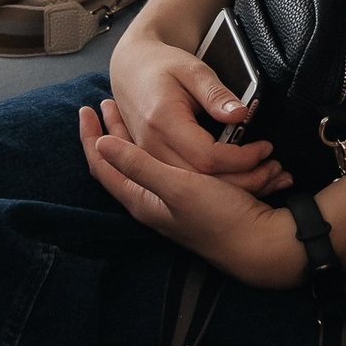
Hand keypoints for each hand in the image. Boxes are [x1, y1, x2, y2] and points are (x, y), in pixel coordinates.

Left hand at [79, 101, 300, 286]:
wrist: (260, 244)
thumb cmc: (218, 218)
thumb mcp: (177, 187)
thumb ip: (140, 165)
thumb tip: (101, 143)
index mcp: (142, 199)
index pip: (102, 168)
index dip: (89, 138)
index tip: (85, 110)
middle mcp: (153, 200)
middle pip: (124, 161)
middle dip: (115, 130)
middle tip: (108, 101)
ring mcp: (173, 197)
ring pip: (148, 160)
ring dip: (137, 135)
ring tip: (131, 109)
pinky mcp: (195, 193)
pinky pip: (173, 162)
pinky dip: (165, 144)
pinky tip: (171, 132)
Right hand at [106, 35, 284, 189]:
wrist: (131, 67)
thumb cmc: (162, 64)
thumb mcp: (193, 70)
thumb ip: (216, 94)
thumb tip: (240, 115)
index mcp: (162, 121)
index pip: (207, 156)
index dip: (240, 159)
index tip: (264, 149)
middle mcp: (151, 146)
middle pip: (202, 180)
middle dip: (243, 180)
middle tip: (274, 170)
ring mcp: (149, 158)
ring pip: (195, 187)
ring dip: (233, 187)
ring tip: (266, 176)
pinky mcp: (153, 163)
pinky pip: (186, 182)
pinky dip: (216, 184)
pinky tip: (241, 178)